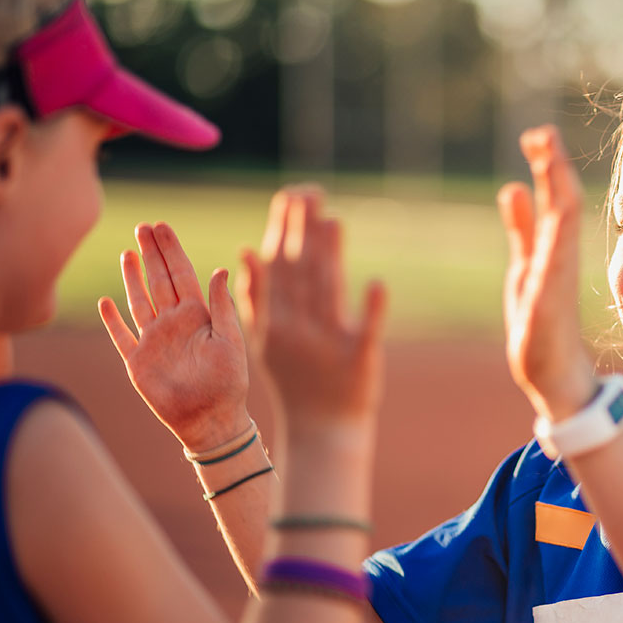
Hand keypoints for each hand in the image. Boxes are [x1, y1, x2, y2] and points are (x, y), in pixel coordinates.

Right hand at [99, 223, 251, 452]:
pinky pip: (121, 336)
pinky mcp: (137, 362)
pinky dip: (112, 320)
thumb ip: (222, 306)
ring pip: (139, 301)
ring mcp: (154, 341)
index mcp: (198, 316)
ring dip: (133, 278)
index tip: (162, 227)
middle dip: (152, 253)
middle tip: (144, 226)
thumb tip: (219, 269)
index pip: (182, 274)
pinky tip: (106, 302)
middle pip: (159, 280)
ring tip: (129, 253)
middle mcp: (174, 324)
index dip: (171, 250)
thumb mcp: (231, 340)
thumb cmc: (228, 383)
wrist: (211, 420)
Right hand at [236, 187, 386, 431]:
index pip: (280, 268)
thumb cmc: (296, 379)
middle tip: (310, 192)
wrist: (321, 429)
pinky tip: (376, 284)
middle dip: (304, 231)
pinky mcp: (360, 360)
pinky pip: (366, 333)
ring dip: (330, 256)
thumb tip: (246, 249)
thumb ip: (256, 297)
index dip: (284, 230)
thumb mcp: (265, 341)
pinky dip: (372, 309)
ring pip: (327, 294)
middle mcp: (300, 330)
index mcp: (277, 322)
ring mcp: (329, 345)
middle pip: (302, 273)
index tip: (290, 195)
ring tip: (333, 220)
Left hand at [497, 126, 595, 421]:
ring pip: (562, 228)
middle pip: (561, 205)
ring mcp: (557, 281)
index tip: (539, 134)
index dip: (548, 166)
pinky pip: (556, 264)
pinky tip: (555, 212)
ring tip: (549, 158)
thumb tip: (513, 187)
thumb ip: (522, 228)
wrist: (553, 376)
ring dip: (556, 192)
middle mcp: (559, 260)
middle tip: (543, 131)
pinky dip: (556, 237)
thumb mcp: (526, 266)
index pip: (555, 199)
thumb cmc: (541, 324)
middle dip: (553, 168)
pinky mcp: (549, 303)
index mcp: (553, 250)